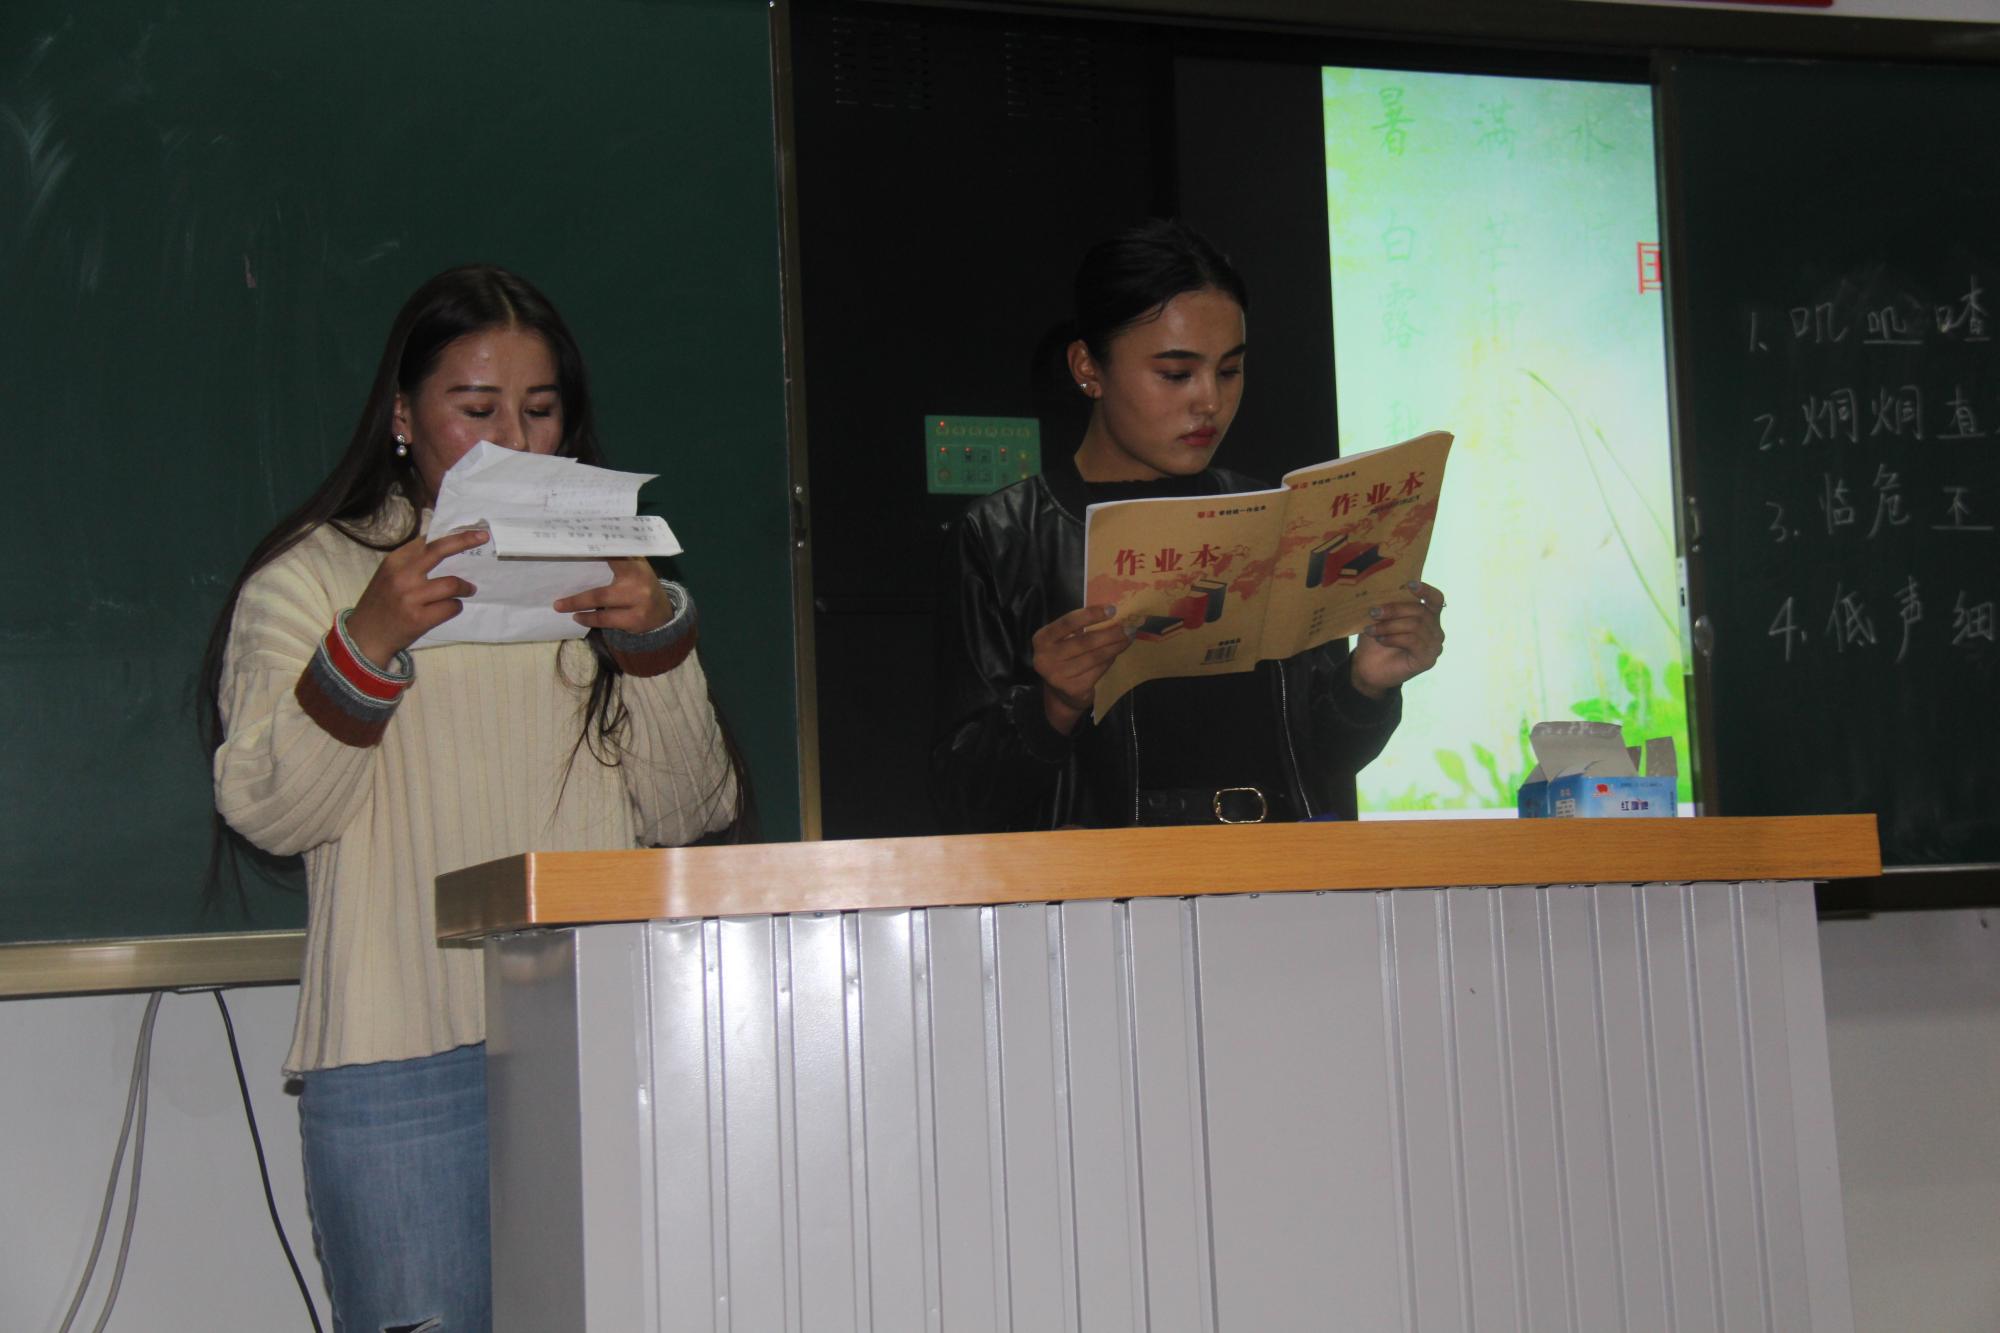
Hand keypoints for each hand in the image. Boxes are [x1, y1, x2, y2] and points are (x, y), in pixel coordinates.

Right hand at [345, 528, 489, 665]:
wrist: (365, 636)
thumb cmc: (382, 603)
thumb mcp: (389, 575)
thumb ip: (411, 561)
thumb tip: (445, 544)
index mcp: (394, 561)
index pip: (428, 541)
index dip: (451, 534)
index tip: (469, 531)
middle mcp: (402, 575)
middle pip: (440, 550)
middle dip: (465, 540)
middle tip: (483, 537)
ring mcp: (411, 597)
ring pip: (452, 584)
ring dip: (465, 588)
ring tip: (468, 590)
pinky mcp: (419, 619)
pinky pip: (451, 607)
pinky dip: (456, 607)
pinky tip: (450, 608)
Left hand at [554, 558, 672, 633]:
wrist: (664, 615)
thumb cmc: (642, 586)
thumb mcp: (637, 568)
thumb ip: (620, 556)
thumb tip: (589, 542)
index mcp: (636, 566)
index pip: (612, 556)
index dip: (593, 553)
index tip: (573, 549)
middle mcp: (638, 583)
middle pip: (601, 591)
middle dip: (577, 597)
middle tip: (557, 599)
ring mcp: (638, 603)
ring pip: (601, 605)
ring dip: (578, 606)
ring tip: (561, 607)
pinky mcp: (635, 621)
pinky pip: (606, 620)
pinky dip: (590, 619)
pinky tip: (578, 617)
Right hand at [1032, 604, 1134, 733]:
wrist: (1061, 692)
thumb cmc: (1065, 656)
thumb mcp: (1064, 639)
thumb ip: (1080, 626)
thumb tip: (1112, 613)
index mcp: (1042, 638)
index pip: (1068, 622)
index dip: (1091, 615)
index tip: (1112, 609)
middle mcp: (1045, 658)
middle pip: (1085, 641)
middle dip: (1110, 633)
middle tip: (1128, 627)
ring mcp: (1058, 676)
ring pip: (1095, 657)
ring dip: (1115, 647)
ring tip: (1127, 638)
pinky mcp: (1073, 688)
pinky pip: (1098, 670)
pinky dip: (1109, 660)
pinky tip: (1116, 653)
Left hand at [1351, 580, 1446, 698]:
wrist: (1368, 668)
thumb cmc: (1376, 640)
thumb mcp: (1382, 618)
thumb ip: (1389, 604)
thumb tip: (1383, 586)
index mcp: (1428, 616)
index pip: (1436, 599)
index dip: (1425, 590)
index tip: (1409, 584)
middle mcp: (1435, 630)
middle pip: (1421, 611)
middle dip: (1394, 610)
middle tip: (1373, 612)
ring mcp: (1434, 646)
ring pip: (1415, 626)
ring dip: (1390, 626)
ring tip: (1371, 630)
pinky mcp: (1427, 659)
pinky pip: (1413, 641)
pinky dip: (1394, 638)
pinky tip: (1381, 640)